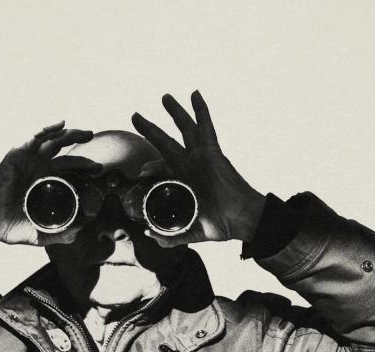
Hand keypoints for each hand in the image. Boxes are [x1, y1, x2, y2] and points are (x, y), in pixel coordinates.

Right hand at [0, 122, 100, 246]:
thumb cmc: (12, 227)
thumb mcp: (42, 234)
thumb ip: (62, 234)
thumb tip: (82, 231)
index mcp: (47, 182)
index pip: (70, 170)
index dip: (85, 168)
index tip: (99, 172)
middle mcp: (40, 168)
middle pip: (66, 153)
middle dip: (84, 154)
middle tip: (97, 163)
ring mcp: (29, 160)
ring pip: (54, 141)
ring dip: (71, 135)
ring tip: (87, 134)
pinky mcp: (18, 154)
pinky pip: (34, 138)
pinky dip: (48, 129)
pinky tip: (62, 125)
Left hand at [132, 90, 265, 246]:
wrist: (240, 220)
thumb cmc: (220, 224)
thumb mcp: (189, 230)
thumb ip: (170, 235)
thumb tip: (150, 235)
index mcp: (184, 180)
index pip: (162, 166)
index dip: (150, 167)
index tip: (141, 174)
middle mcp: (190, 165)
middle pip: (166, 141)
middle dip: (150, 129)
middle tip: (135, 116)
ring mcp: (200, 157)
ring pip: (184, 128)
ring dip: (174, 112)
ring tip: (164, 97)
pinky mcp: (211, 152)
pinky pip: (205, 126)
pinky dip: (200, 110)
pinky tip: (194, 94)